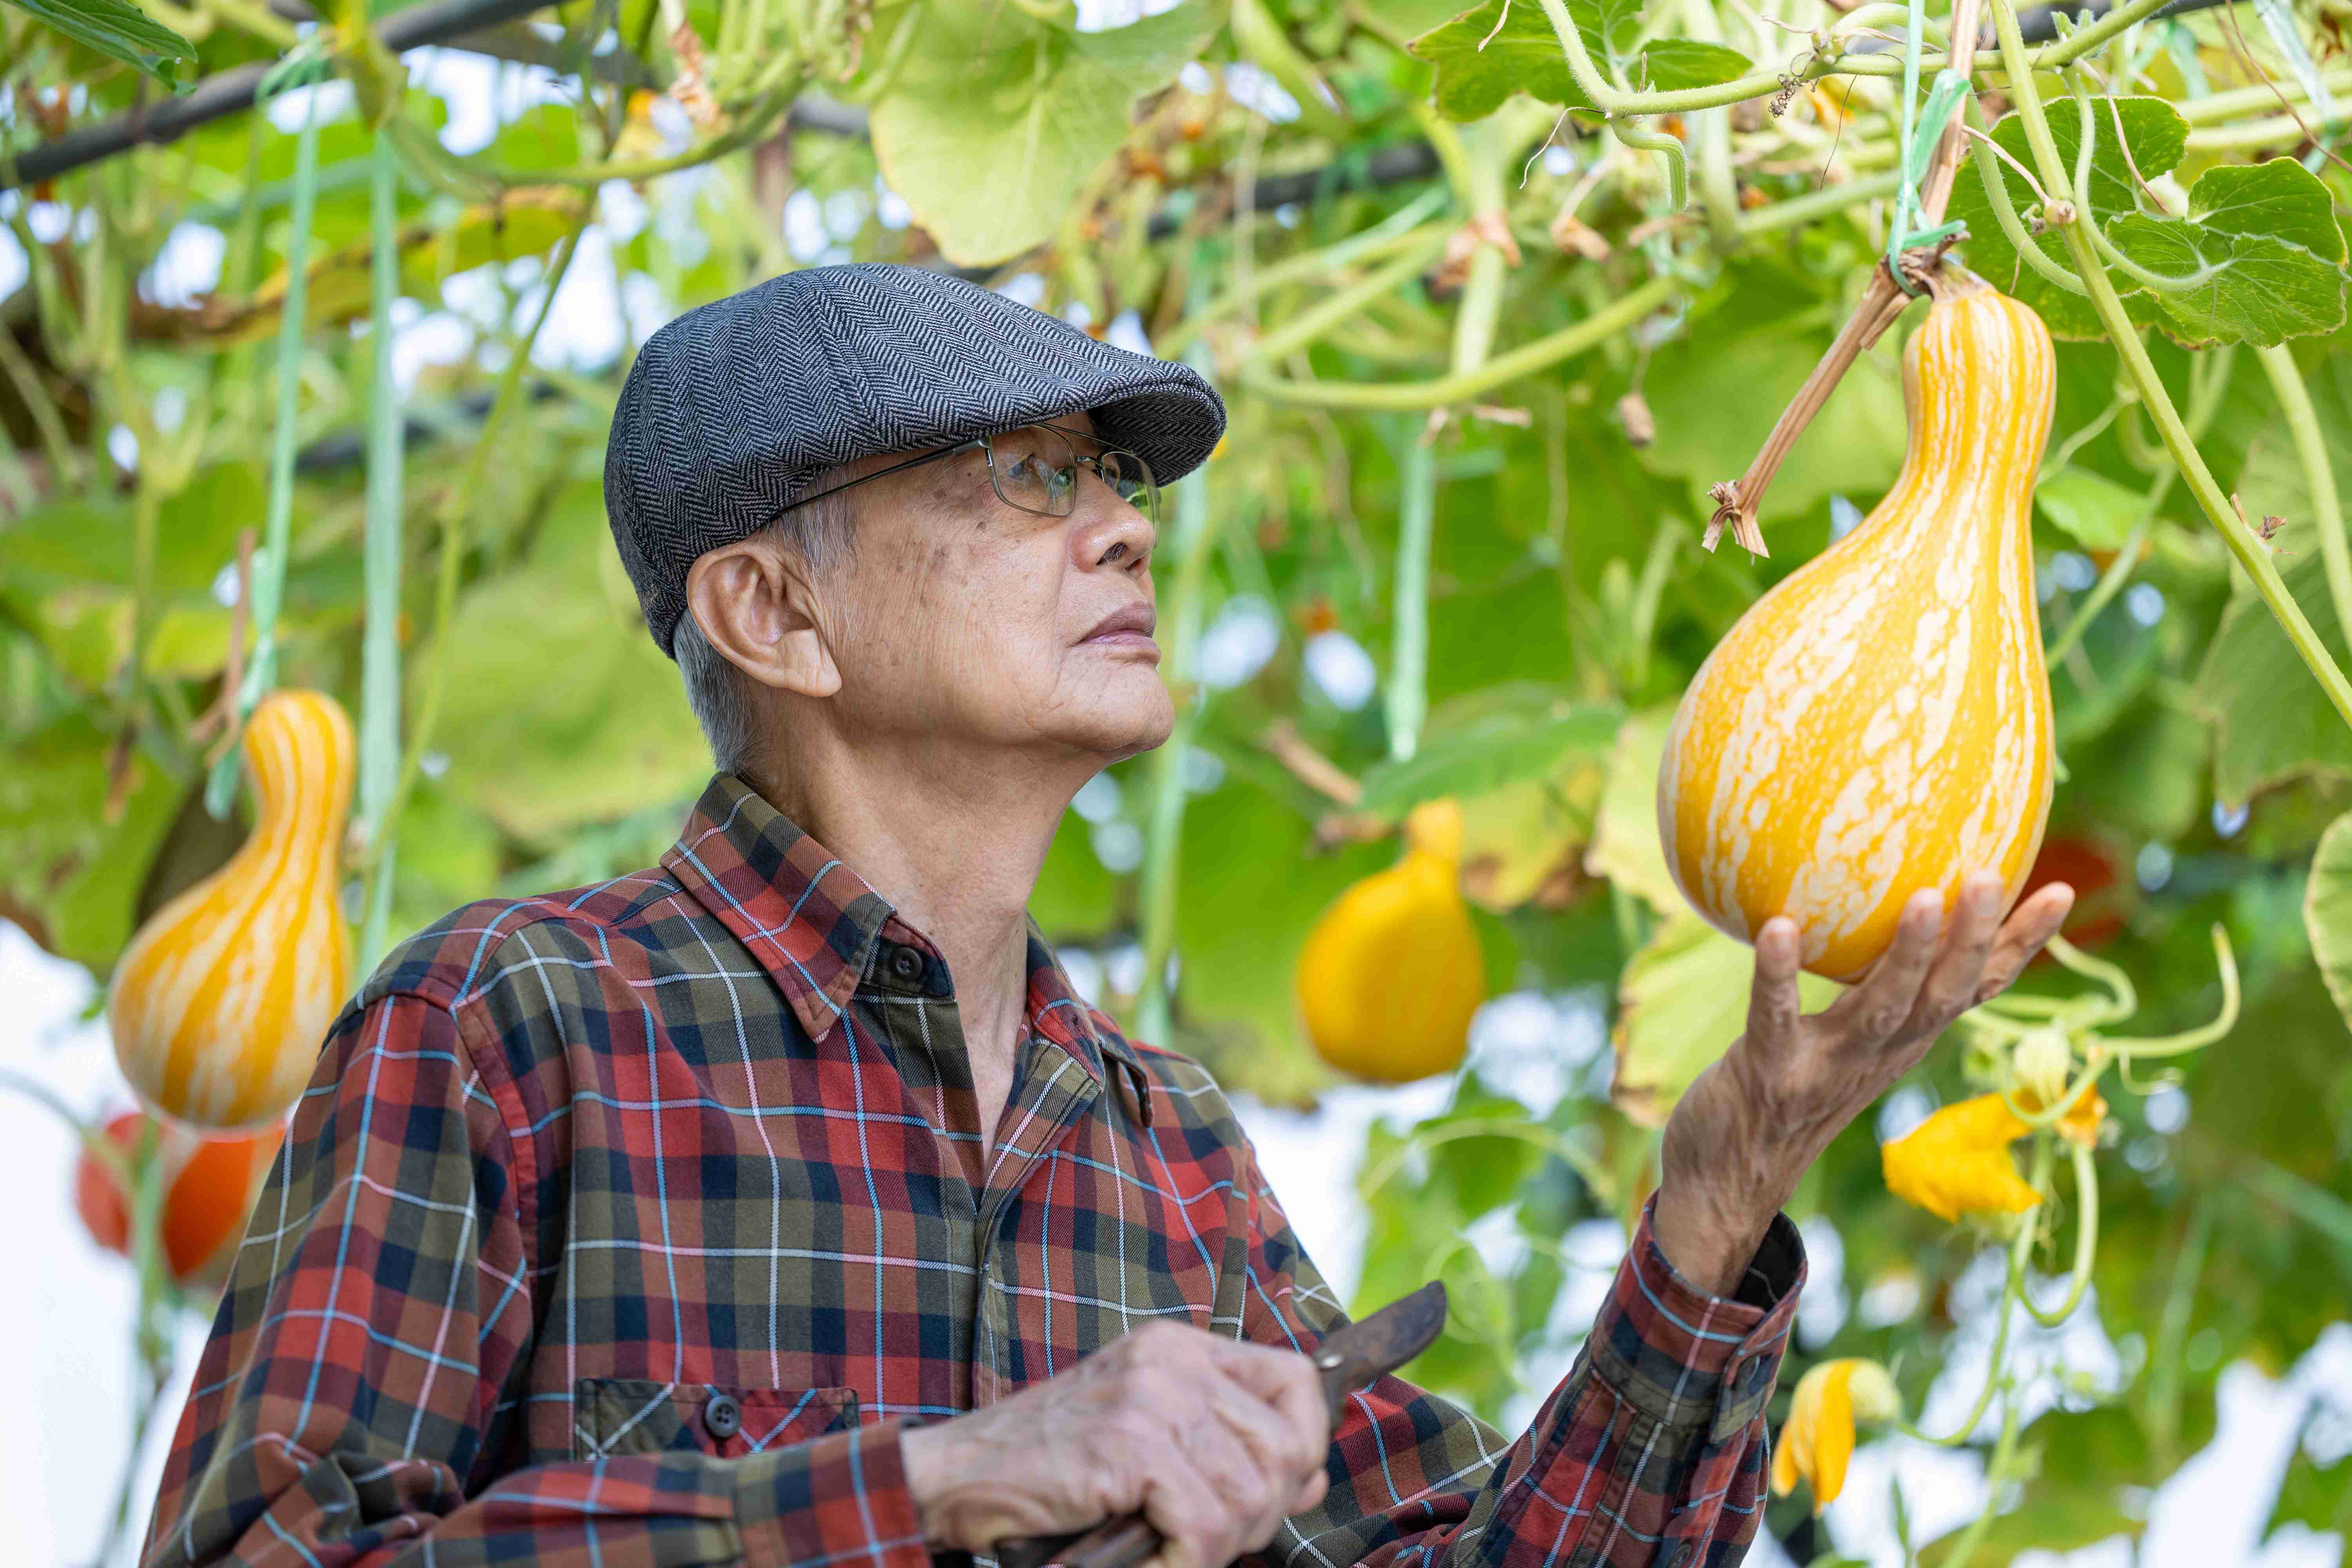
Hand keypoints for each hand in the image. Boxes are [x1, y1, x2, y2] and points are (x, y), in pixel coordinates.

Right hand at [898, 1319, 1331, 1567]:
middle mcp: (1173, 1360)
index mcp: (1180, 1349)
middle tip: (1210, 1540)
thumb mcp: (1147, 1438)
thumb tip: (1313, 1477)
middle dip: (1263, 1513)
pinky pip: (1204, 1523)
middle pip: (1285, 1444)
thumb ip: (1226, 1446)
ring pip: (1251, 1493)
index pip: (1295, 1380)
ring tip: (1172, 1552)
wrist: (958, 1475)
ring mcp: (1151, 1397)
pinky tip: (1149, 1563)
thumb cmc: (1051, 1467)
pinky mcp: (1129, 1444)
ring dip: (1220, 1544)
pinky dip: (1185, 1562)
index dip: (1306, 1442)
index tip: (1285, 1489)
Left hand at [1653, 871, 2075, 1295]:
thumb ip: (1862, 983)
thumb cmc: (1783, 1092)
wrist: (1731, 1183)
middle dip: (1972, 940)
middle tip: (1988, 876)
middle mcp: (1878, 1054)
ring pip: (1880, 1008)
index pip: (1975, 989)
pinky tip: (1778, 926)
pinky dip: (1777, 973)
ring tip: (1923, 898)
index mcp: (1903, 1040)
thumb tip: (1881, 899)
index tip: (2060, 892)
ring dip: (1907, 956)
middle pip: (1942, 996)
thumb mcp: (1841, 1038)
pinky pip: (1775, 1016)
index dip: (2019, 946)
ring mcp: (1827, 1067)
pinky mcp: (1769, 1073)